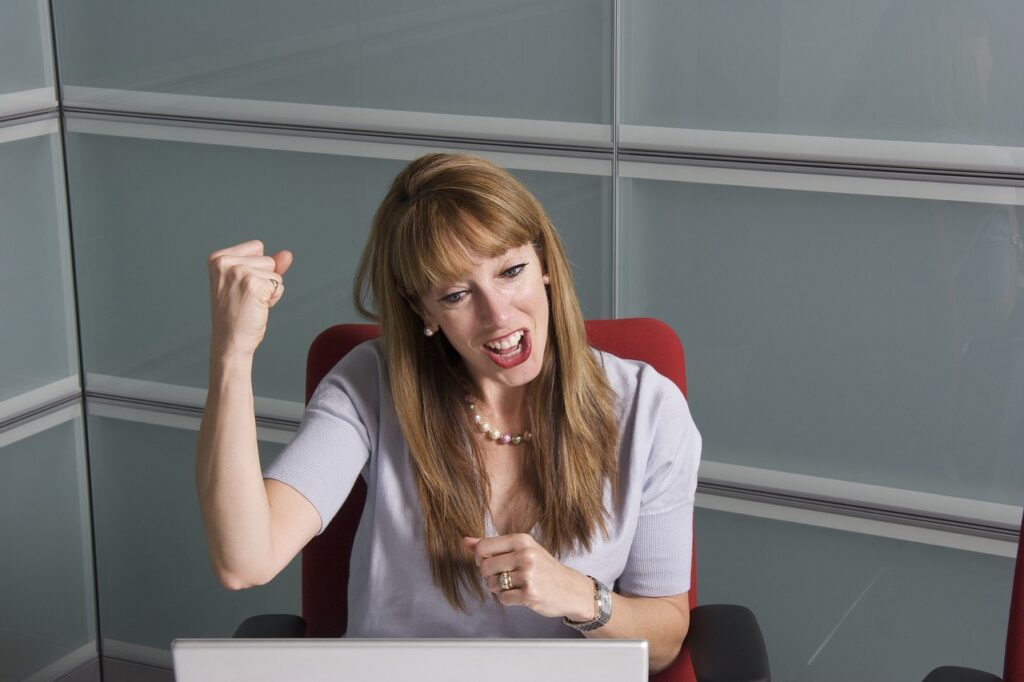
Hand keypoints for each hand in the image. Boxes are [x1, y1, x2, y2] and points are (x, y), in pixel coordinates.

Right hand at [207, 240, 292, 359]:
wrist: (230, 341)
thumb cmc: (237, 313)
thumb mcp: (248, 282)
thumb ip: (268, 265)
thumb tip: (288, 254)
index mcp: (217, 258)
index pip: (257, 247)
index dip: (257, 268)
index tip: (240, 287)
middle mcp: (224, 262)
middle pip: (268, 258)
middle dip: (264, 279)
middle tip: (245, 298)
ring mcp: (238, 272)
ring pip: (275, 271)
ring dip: (269, 289)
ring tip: (250, 303)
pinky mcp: (253, 285)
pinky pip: (279, 284)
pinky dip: (274, 297)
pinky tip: (256, 308)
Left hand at [463, 534, 595, 620]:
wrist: (570, 588)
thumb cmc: (543, 567)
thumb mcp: (522, 549)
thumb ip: (492, 545)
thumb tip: (464, 541)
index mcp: (521, 540)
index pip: (482, 547)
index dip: (480, 558)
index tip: (491, 562)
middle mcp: (525, 555)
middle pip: (484, 567)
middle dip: (489, 575)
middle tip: (503, 576)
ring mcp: (528, 575)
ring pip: (492, 584)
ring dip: (498, 588)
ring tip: (514, 585)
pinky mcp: (529, 594)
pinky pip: (503, 598)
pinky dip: (507, 599)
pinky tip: (520, 594)